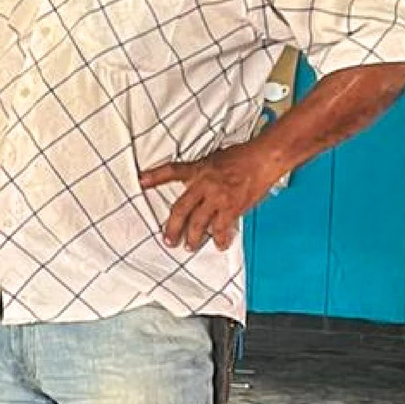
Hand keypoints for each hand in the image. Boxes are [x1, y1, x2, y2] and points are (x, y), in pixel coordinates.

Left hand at [139, 143, 274, 251]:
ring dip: (193, 238)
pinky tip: (219, 245)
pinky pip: (222, 228)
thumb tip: (195, 185)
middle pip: (181, 209)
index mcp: (199, 169)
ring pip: (198, 223)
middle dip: (173, 227)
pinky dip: (220, 239)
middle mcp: (204, 184)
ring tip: (189, 246)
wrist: (263, 159)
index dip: (155, 176)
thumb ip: (202, 172)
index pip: (172, 171)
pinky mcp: (232, 207)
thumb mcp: (215, 159)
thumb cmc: (243, 156)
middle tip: (169, 240)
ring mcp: (218, 197)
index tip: (141, 181)